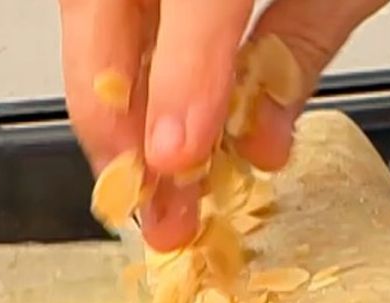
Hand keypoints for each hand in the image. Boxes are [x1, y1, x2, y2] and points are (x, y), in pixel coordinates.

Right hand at [59, 0, 389, 249]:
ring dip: (108, 100)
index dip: (182, 79)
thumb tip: (261, 142)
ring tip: (142, 178)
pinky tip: (144, 121)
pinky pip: (105, 3)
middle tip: (146, 196)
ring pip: (89, 7)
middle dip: (115, 113)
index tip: (177, 155)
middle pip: (102, 3)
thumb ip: (300, 46)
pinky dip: (122, 64)